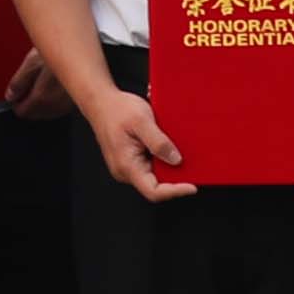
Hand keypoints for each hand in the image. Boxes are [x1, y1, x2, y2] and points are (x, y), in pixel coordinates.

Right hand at [79, 87, 190, 204]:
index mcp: (126, 165)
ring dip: (168, 168)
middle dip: (175, 179)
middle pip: (155, 185)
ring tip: (179, 152)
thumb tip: (176, 160)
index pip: (153, 191)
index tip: (192, 186)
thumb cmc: (117, 109)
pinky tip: (168, 148)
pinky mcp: (130, 161)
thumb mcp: (142, 121)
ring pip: (153, 176)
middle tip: (193, 166)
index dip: (174, 191)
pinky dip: (161, 160)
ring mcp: (126, 167)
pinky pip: (149, 167)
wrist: (100, 102)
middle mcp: (124, 171)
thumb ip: (159, 142)